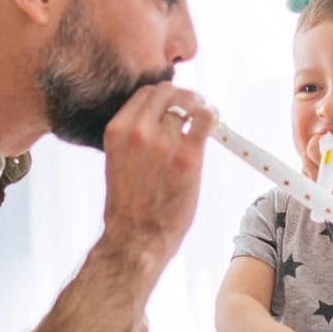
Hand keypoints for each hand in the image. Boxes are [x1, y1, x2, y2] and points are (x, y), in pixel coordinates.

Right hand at [99, 83, 213, 267]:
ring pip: (188, 103)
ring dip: (200, 106)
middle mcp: (138, 131)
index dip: (164, 95)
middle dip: (184, 95)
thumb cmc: (130, 206)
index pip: (146, 92)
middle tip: (194, 105)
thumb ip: (134, 137)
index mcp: (117, 130)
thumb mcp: (119, 160)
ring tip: (206, 115)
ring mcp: (163, 142)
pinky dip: (213, 114)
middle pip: (168, 92)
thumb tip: (161, 118)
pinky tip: (215, 120)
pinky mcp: (188, 157)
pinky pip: (206, 118)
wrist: (135, 239)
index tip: (174, 103)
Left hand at [307, 129, 332, 236]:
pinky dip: (309, 168)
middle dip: (314, 144)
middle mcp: (327, 169)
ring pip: (305, 160)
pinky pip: (305, 173)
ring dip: (311, 156)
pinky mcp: (315, 189)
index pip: (322, 142)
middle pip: (310, 149)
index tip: (327, 138)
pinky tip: (321, 170)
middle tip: (321, 145)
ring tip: (322, 159)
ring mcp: (319, 180)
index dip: (322, 138)